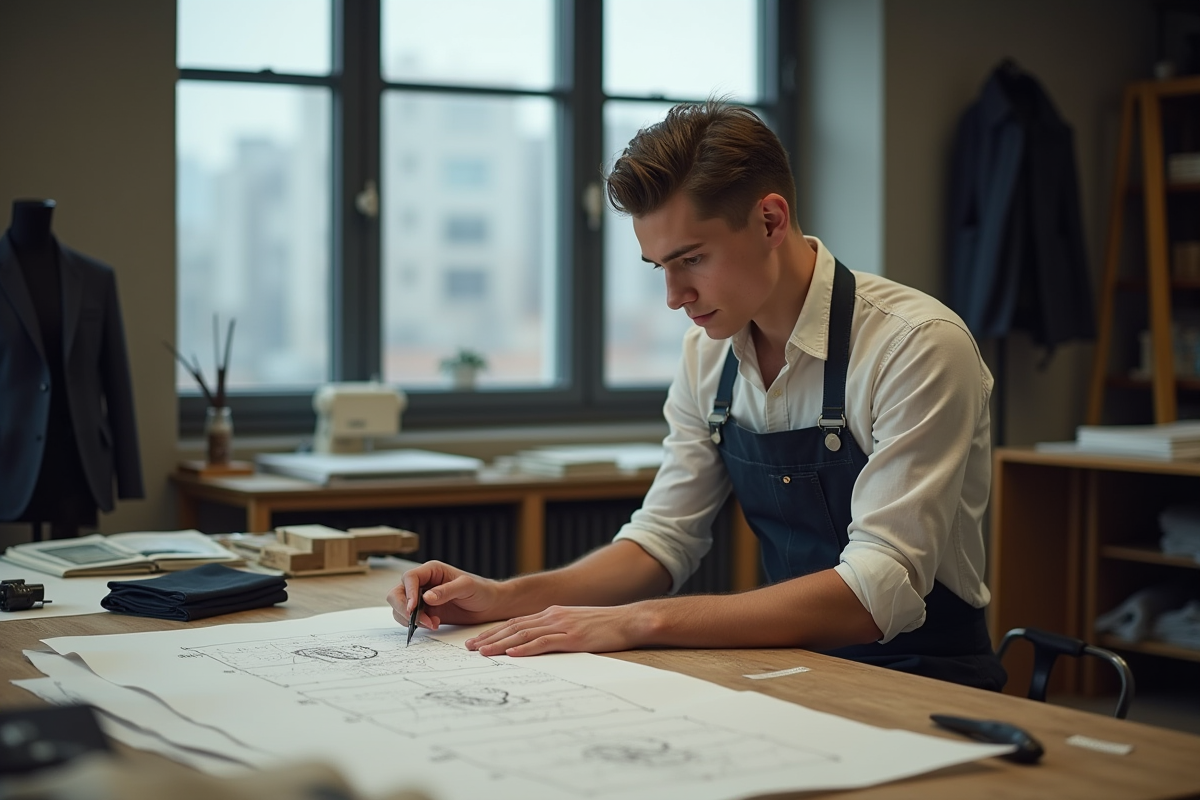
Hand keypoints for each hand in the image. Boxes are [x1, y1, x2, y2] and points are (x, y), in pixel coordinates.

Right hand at [386, 561, 503, 629]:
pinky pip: (409, 618)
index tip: (414, 608)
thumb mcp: (467, 587)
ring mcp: (421, 598)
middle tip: (422, 621)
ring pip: (400, 607)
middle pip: (398, 593)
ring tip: (433, 623)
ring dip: (411, 619)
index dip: (408, 593)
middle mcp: (423, 583)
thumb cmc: (481, 591)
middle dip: (405, 609)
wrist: (489, 605)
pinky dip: (416, 624)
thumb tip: (426, 597)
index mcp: (431, 571)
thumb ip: (447, 591)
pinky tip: (434, 624)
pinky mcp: (424, 611)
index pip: (410, 578)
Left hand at [465, 605, 647, 656]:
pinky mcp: (572, 637)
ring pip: (523, 634)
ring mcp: (562, 625)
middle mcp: (552, 616)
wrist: (629, 620)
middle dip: (490, 638)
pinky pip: (544, 643)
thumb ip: (556, 630)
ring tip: (482, 652)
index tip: (477, 641)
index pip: (516, 622)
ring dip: (500, 644)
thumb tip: (537, 643)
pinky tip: (512, 653)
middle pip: (514, 626)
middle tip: (470, 648)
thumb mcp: (576, 624)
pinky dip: (526, 648)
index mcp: (552, 613)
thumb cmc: (605, 626)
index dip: (495, 632)